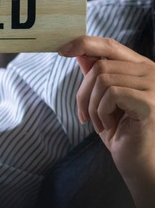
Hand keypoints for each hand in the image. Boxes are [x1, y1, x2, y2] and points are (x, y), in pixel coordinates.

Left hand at [59, 36, 154, 192]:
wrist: (139, 164)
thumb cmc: (123, 133)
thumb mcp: (103, 100)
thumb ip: (96, 75)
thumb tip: (78, 50)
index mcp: (141, 68)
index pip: (110, 45)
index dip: (84, 43)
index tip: (62, 49)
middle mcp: (152, 72)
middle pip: (100, 64)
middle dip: (83, 92)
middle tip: (85, 116)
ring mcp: (154, 86)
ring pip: (102, 79)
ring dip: (92, 105)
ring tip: (101, 123)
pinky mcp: (150, 103)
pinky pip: (111, 94)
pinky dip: (101, 112)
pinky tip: (110, 126)